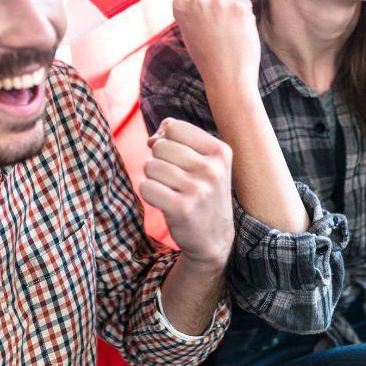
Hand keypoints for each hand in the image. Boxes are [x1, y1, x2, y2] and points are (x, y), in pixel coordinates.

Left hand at [139, 118, 234, 268]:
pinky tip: (164, 202)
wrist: (214, 238)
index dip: (166, 140)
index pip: (174, 127)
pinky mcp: (182, 208)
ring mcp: (198, 189)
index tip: (176, 158)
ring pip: (150, 166)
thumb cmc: (203, 193)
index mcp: (220, 151)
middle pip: (160, 146)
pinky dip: (149, 194)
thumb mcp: (204, 161)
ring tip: (170, 191)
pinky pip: (146, 187)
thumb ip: (178, 139)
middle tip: (174, 180)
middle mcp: (212, 168)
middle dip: (159, 161)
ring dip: (153, 179)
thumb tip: (152, 139)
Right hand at [172, 0, 260, 95]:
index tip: (206, 10)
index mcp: (180, 5)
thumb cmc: (209, 57)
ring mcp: (219, 0)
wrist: (226, 77)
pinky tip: (239, 33)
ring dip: (233, 7)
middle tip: (220, 26)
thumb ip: (194, 9)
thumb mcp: (190, 30)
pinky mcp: (239, 6)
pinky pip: (245, 3)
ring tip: (229, 32)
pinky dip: (246, 16)